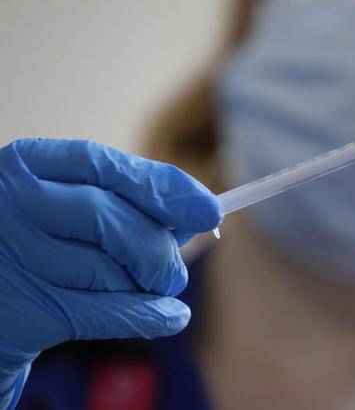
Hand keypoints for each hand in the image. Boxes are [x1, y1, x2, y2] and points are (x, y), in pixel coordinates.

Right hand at [0, 138, 221, 407]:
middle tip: (175, 272)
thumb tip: (199, 213)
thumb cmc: (44, 243)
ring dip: (146, 287)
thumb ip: (129, 204)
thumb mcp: (74, 206)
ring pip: (109, 270)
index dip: (164, 187)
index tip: (209, 210)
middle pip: (112, 220)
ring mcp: (12, 255)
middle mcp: (12, 203)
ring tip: (148, 290)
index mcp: (29, 164)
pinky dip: (151, 316)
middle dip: (158, 251)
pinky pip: (107, 311)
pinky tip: (172, 316)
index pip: (106, 166)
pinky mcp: (21, 311)